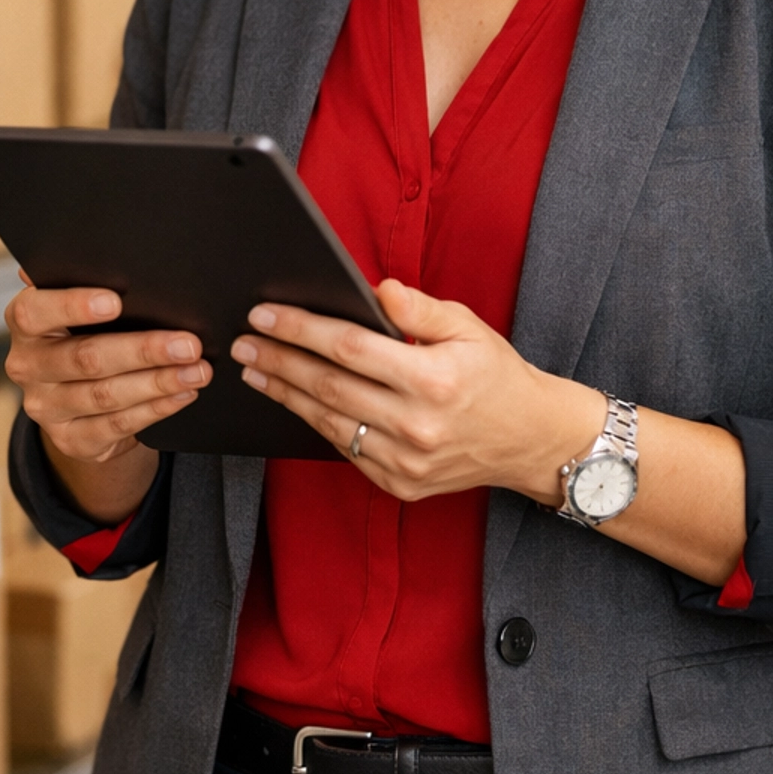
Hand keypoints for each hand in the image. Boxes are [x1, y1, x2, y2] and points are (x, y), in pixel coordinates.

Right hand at [4, 279, 211, 522]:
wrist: (75, 395)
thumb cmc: (85, 331)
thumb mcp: (79, 308)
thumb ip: (89, 285)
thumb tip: (127, 263)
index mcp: (25, 322)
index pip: (36, 312)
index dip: (73, 306)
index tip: (116, 301)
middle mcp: (27, 366)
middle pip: (85, 358)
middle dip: (143, 350)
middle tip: (189, 344)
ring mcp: (45, 408)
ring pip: (105, 395)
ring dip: (158, 382)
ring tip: (197, 371)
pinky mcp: (70, 439)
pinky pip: (117, 425)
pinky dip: (155, 408)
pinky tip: (183, 394)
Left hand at [230, 278, 601, 504]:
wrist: (530, 439)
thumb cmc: (496, 374)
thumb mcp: (468, 327)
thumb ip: (419, 308)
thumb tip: (375, 289)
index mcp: (435, 379)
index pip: (350, 348)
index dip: (302, 329)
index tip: (265, 315)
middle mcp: (418, 425)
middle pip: (329, 386)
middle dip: (279, 361)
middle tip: (242, 343)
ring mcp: (408, 461)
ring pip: (330, 423)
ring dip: (286, 394)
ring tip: (256, 370)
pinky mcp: (402, 484)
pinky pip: (346, 450)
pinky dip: (316, 423)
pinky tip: (295, 401)